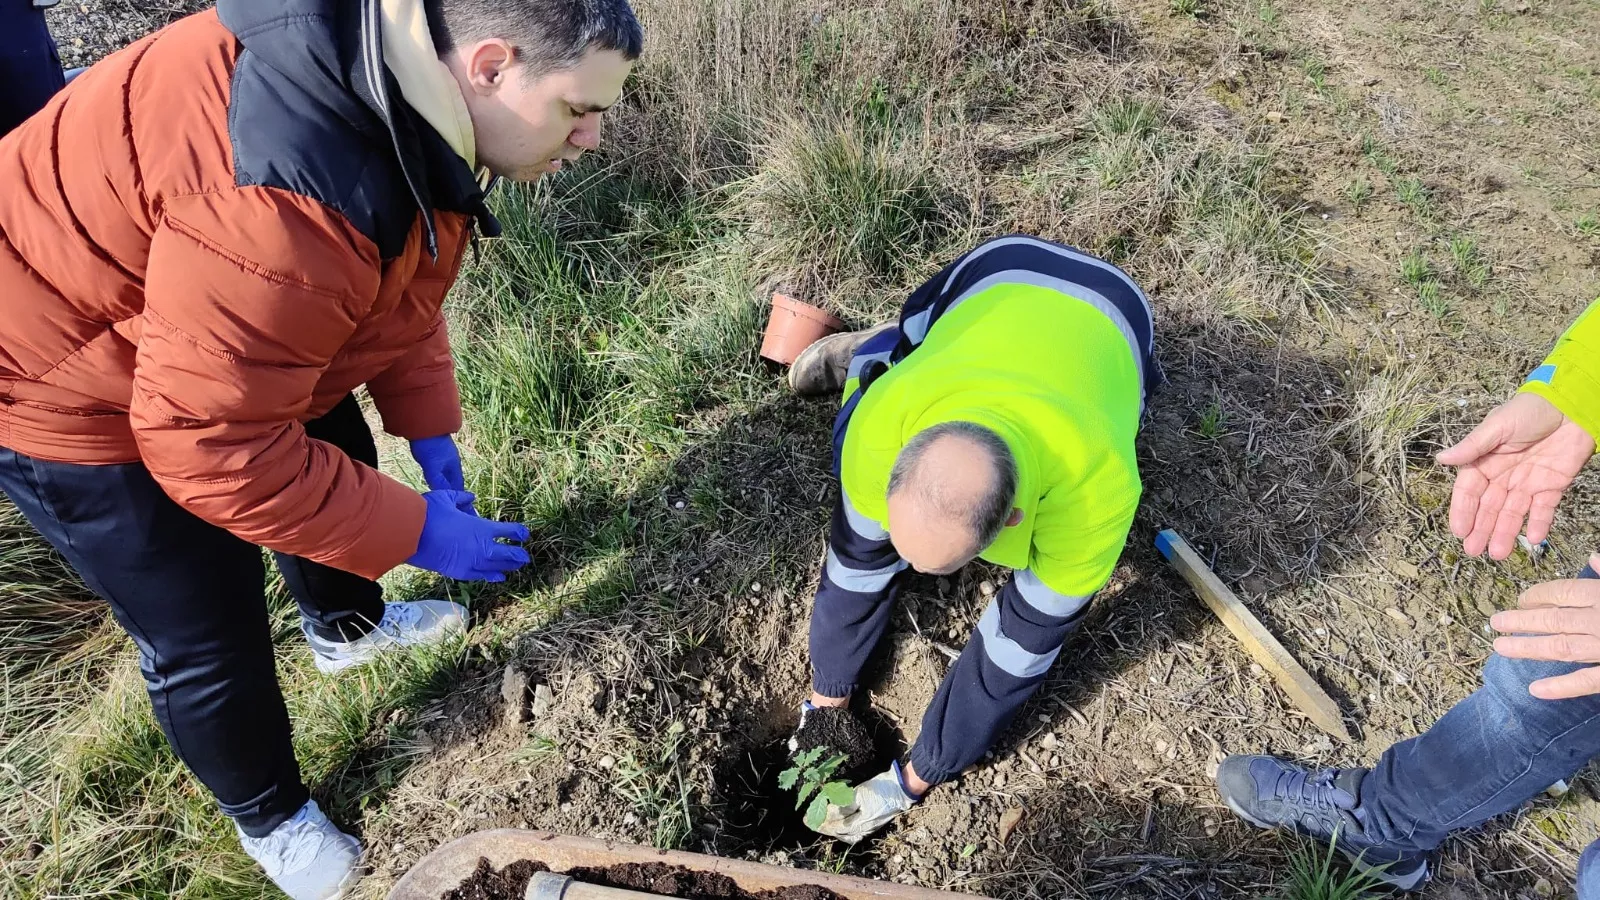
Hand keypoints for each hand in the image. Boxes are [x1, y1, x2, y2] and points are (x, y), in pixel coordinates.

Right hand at [407, 490, 528, 581]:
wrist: (412, 534)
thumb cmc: (429, 513)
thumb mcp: (447, 497)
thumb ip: (461, 498)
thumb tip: (470, 497)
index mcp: (481, 527)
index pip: (508, 531)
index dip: (519, 533)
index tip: (524, 534)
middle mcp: (482, 547)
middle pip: (508, 553)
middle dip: (518, 555)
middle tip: (526, 557)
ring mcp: (472, 561)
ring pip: (497, 567)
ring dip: (509, 566)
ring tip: (518, 567)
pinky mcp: (460, 572)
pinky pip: (481, 576)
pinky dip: (491, 577)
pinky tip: (499, 577)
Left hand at [410, 435, 469, 507]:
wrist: (424, 424)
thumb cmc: (429, 445)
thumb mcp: (433, 467)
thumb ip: (438, 482)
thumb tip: (444, 497)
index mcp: (454, 467)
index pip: (459, 489)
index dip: (462, 501)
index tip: (466, 512)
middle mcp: (451, 463)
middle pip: (455, 483)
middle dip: (456, 495)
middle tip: (457, 507)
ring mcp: (444, 458)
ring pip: (447, 477)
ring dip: (448, 487)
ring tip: (447, 497)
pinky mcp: (435, 454)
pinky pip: (440, 471)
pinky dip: (440, 479)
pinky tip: (436, 481)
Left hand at [812, 761, 917, 843]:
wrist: (900, 789)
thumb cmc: (880, 788)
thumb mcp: (860, 793)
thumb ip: (844, 805)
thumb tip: (829, 811)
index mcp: (860, 822)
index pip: (835, 824)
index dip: (820, 821)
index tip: (806, 817)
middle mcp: (863, 829)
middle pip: (838, 831)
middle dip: (822, 826)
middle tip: (807, 822)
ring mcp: (868, 828)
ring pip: (845, 835)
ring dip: (831, 830)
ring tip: (820, 826)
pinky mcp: (871, 824)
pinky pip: (853, 834)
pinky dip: (842, 832)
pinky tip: (838, 829)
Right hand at [1438, 393, 1593, 558]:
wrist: (1571, 406)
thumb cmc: (1530, 410)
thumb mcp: (1497, 426)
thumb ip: (1472, 446)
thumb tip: (1441, 459)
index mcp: (1485, 461)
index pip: (1469, 491)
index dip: (1463, 510)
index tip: (1459, 531)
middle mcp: (1503, 476)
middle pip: (1489, 507)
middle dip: (1481, 529)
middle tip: (1474, 551)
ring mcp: (1528, 483)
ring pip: (1513, 513)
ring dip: (1505, 533)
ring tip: (1498, 554)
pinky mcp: (1553, 486)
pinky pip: (1544, 509)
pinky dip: (1539, 524)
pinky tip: (1532, 539)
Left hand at [1491, 556, 1599, 698]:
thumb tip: (1593, 557)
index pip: (1562, 592)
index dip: (1537, 596)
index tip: (1521, 600)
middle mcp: (1599, 621)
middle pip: (1553, 619)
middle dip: (1520, 621)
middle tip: (1495, 623)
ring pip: (1561, 648)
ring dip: (1528, 648)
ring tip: (1499, 648)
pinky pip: (1586, 681)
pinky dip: (1561, 687)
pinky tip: (1535, 690)